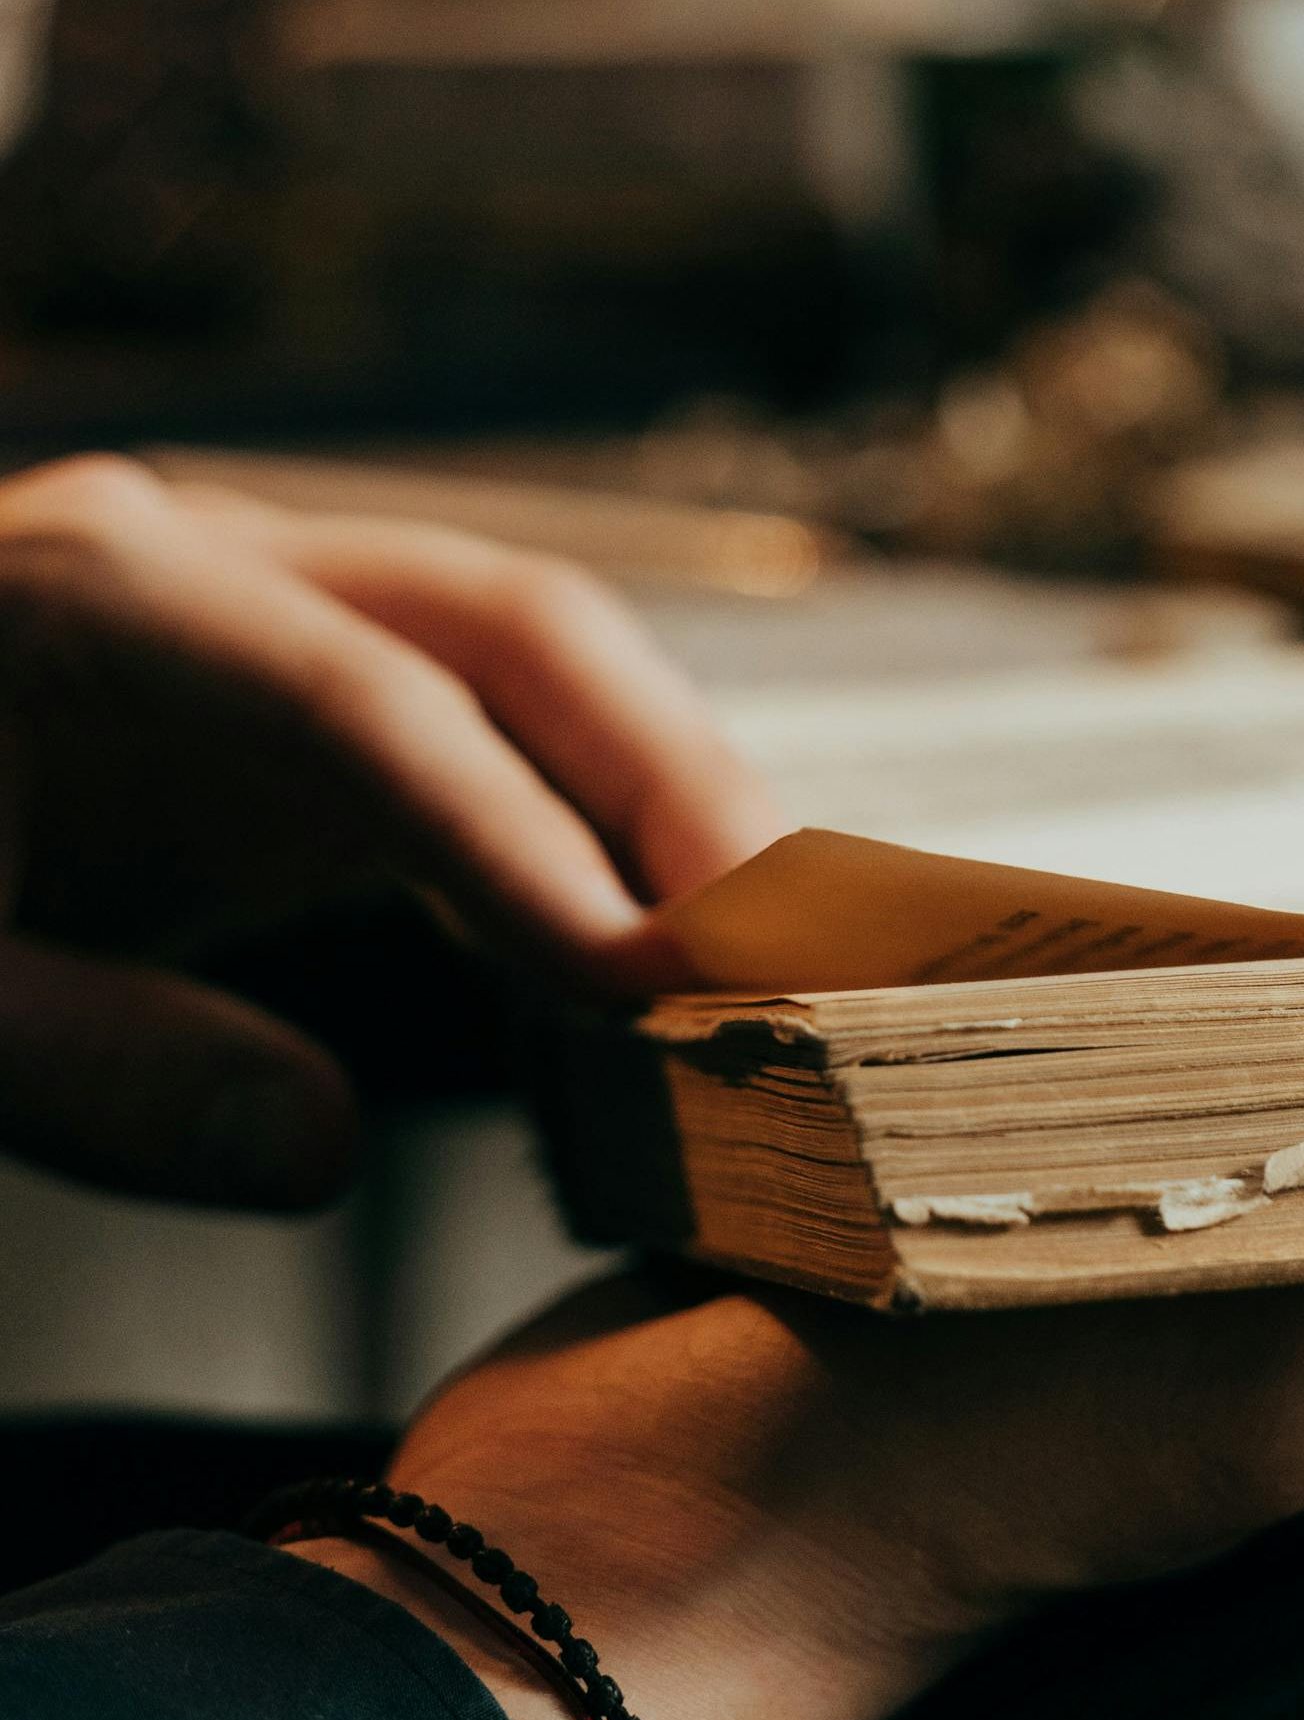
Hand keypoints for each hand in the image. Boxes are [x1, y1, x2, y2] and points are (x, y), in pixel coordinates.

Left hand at [0, 455, 781, 1208]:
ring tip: (772, 955)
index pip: (370, 704)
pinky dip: (606, 838)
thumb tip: (313, 1151)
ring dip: (674, 804)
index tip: (645, 980)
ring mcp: (295, 616)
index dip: (524, 839)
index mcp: (104, 603)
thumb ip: (92, 1066)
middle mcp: (226, 568)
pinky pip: (514, 739)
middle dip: (677, 785)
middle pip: (521, 630)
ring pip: (548, 670)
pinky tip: (658, 948)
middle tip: (793, 947)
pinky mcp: (335, 695)